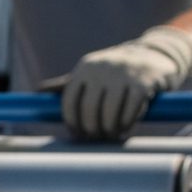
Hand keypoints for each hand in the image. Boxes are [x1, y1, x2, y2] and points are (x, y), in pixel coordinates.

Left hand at [57, 26, 191, 139]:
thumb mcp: (89, 74)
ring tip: (112, 133)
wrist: (154, 54)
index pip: (69, 103)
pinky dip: (127, 123)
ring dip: (110, 129)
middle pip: (89, 111)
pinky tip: (126, 125)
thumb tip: (37, 91)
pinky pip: (131, 110)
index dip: (72, 124)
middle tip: (97, 137)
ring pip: (110, 113)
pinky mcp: (144, 81)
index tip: (78, 135)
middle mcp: (102, 68)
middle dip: (92, 130)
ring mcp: (124, 73)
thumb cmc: (114, 72)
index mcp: (84, 69)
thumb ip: (65, 85)